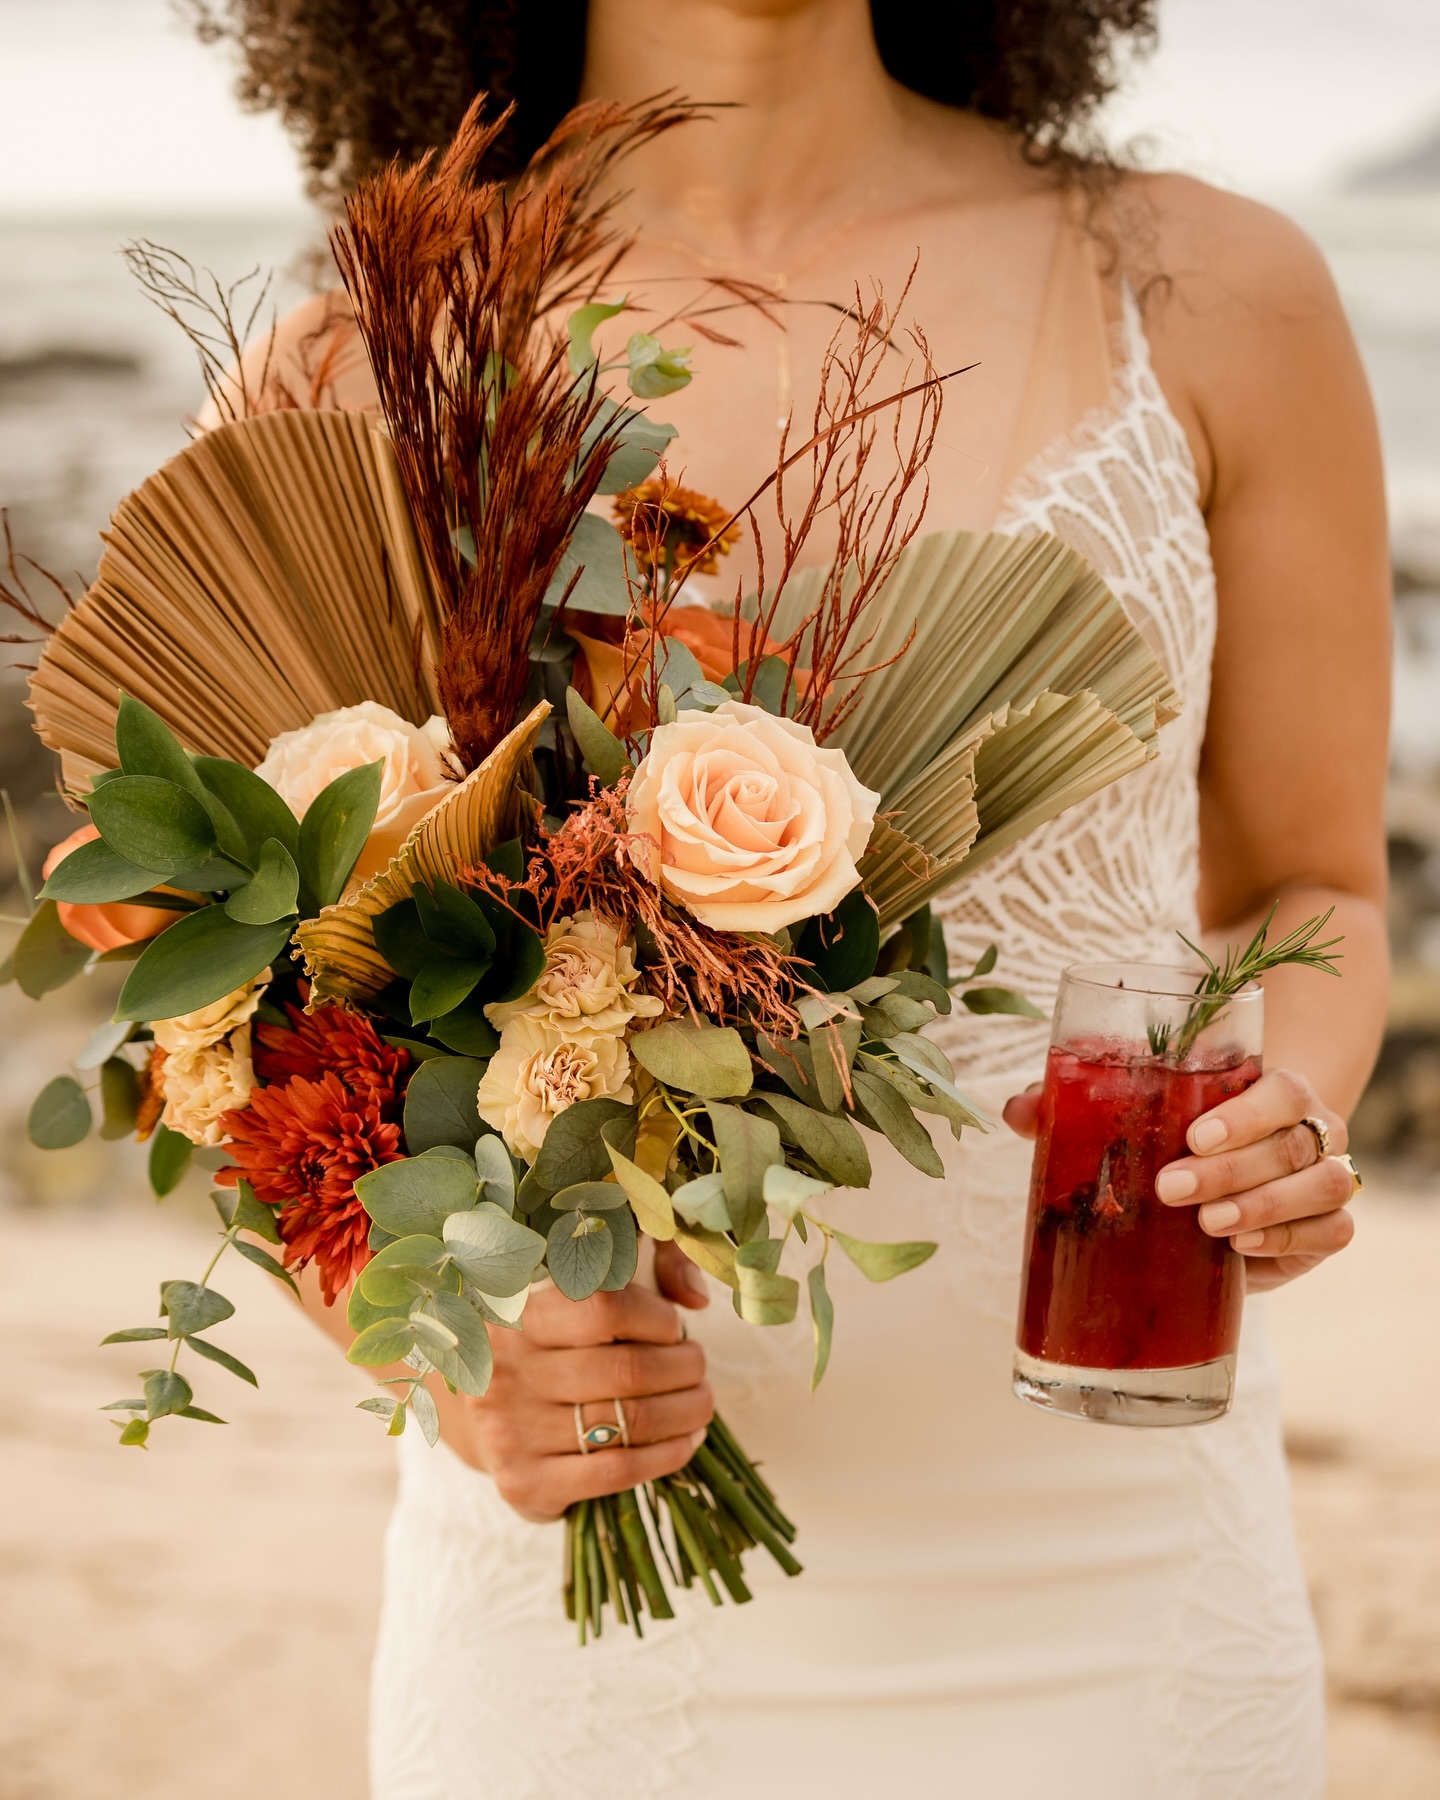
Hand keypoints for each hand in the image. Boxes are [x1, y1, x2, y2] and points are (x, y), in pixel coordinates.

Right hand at [436, 1276, 712, 1521]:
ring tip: (700, 1403)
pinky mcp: (523, 1483)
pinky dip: (665, 1457)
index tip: (674, 1328)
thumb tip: (698, 1296)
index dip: (658, 1318)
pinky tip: (684, 1443)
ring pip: (629, 1422)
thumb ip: (645, 1268)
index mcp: (518, 1312)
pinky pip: (616, 1471)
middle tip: (699, 1368)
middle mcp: (506, 1369)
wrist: (478, 1413)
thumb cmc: (546, 1344)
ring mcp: (510, 1430)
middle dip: (685, 1369)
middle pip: (627, 1371)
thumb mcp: (576, 1292)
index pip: (606, 1308)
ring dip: (685, 1413)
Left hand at [1004, 1068, 1356, 1290]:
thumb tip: (1016, 1112)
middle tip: (1171, 1189)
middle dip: (1233, 1170)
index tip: (1193, 1137)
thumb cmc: (1177, 1138)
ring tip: (1209, 1224)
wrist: (1235, 1180)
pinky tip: (1244, 1248)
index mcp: (1273, 1090)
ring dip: (1267, 1205)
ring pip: (1326, 1185)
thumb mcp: (1136, 1120)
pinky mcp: (1325, 1230)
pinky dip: (1294, 1238)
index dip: (1245, 1113)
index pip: (1281, 1089)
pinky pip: (1334, 1232)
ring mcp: (1325, 1180)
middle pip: (1295, 1142)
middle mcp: (1311, 1130)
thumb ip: (1080, 1108)